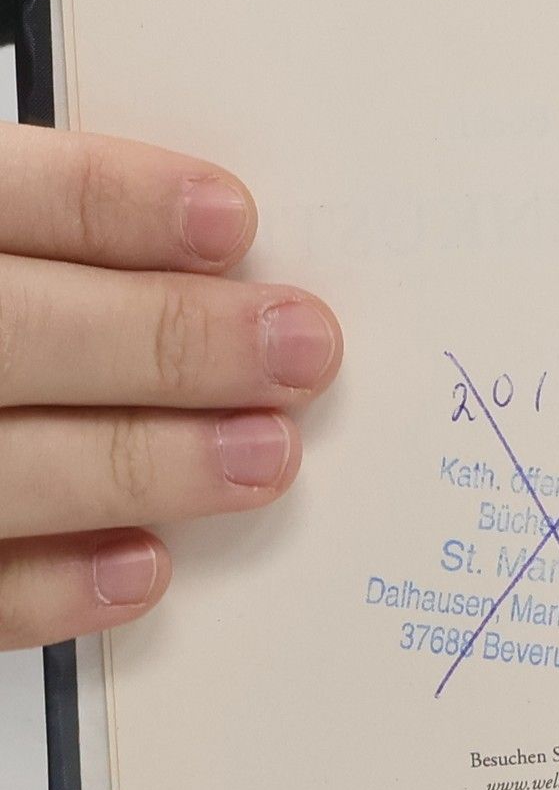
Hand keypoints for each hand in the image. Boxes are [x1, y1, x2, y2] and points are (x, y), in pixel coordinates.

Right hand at [0, 127, 339, 649]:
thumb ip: (60, 252)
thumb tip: (218, 266)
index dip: (109, 202)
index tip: (232, 221)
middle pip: (14, 334)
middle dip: (166, 342)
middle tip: (299, 351)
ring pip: (3, 466)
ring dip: (144, 464)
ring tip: (267, 454)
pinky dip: (56, 587)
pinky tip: (148, 566)